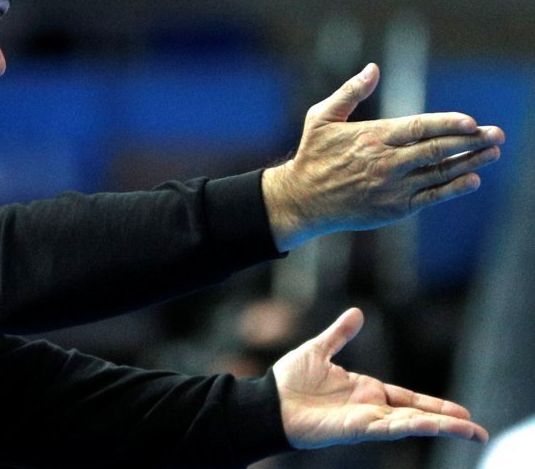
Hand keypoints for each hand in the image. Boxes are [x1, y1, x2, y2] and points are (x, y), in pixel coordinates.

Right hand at [263, 63, 504, 250]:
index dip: (449, 124)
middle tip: (496, 135)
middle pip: (438, 150)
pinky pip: (432, 197)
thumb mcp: (321, 117)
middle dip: (471, 141)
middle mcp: (386, 162)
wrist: (302, 200)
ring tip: (494, 152)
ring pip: (441, 173)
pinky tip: (473, 178)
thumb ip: (350, 92)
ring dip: (471, 162)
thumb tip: (373, 68)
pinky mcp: (394, 208)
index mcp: (372, 137)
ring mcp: (393, 187)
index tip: (471, 122)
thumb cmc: (312, 155)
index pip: (420, 127)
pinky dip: (454, 188)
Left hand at [273, 308, 488, 447]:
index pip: (409, 398)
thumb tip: (358, 312)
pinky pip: (388, 428)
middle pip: (417, 415)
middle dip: (448, 422)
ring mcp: (364, 420)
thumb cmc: (288, 381)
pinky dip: (411, 427)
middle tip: (477, 430)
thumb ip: (340, 334)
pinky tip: (431, 426)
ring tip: (469, 432)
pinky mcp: (354, 429)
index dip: (434, 405)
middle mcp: (370, 407)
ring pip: (410, 424)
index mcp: (366, 390)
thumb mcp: (319, 349)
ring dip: (439, 427)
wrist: (267, 401)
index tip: (460, 412)